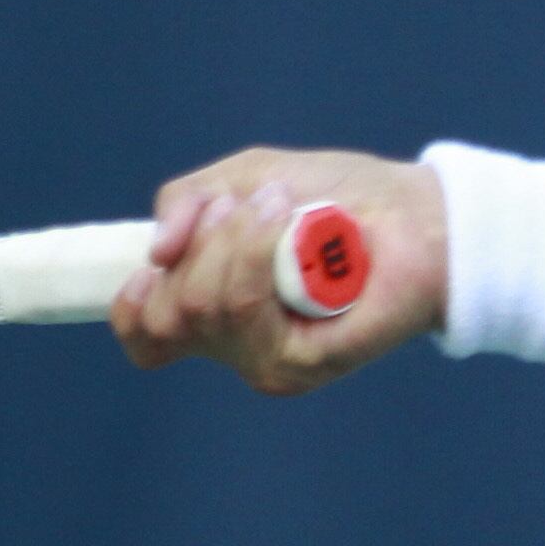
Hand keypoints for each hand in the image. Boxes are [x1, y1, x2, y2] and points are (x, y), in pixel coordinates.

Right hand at [114, 147, 445, 393]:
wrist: (411, 209)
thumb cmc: (333, 198)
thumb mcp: (240, 182)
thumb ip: (185, 205)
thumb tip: (155, 251)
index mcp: (213, 311)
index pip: (144, 338)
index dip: (133, 299)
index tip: (161, 256)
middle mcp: (235, 345)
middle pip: (165, 317)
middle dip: (196, 246)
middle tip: (244, 210)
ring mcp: (268, 359)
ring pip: (201, 307)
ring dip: (231, 239)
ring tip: (278, 207)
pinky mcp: (303, 363)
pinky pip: (246, 307)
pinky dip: (257, 250)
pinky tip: (287, 223)